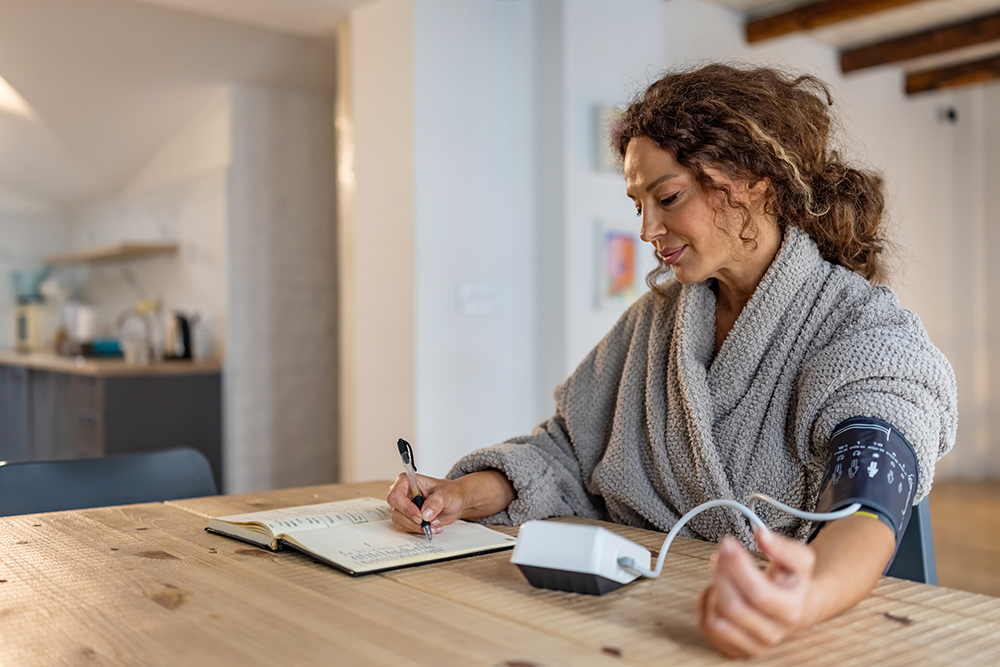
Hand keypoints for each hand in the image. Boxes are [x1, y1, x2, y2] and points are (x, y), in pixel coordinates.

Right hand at [386, 473, 466, 535]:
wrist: (455, 502)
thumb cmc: (449, 492)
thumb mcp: (446, 494)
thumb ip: (435, 502)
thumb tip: (425, 514)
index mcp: (407, 481)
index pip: (396, 495)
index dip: (406, 508)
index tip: (420, 516)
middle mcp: (402, 494)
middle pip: (397, 511)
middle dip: (413, 521)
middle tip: (429, 523)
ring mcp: (403, 507)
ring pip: (400, 522)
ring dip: (418, 527)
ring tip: (435, 524)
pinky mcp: (406, 519)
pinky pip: (406, 529)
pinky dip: (419, 531)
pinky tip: (432, 527)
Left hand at [698, 528, 814, 657]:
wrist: (794, 608)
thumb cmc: (791, 582)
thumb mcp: (800, 560)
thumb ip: (783, 546)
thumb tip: (761, 535)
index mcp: (790, 611)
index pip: (759, 594)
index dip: (738, 566)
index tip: (728, 544)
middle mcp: (772, 633)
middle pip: (734, 607)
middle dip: (721, 574)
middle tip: (720, 552)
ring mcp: (752, 645)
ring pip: (718, 620)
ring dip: (714, 588)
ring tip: (721, 571)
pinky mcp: (734, 649)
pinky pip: (707, 627)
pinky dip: (704, 605)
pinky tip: (714, 588)